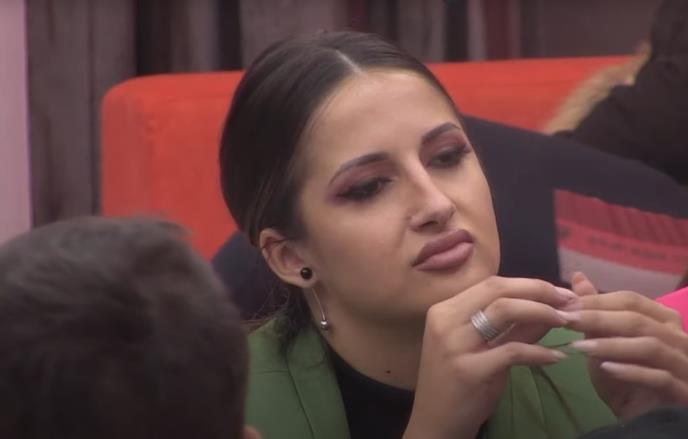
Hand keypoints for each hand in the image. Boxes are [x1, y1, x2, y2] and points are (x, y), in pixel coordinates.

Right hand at [403, 276, 579, 438]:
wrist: (435, 422)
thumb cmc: (458, 383)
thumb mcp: (481, 348)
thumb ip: (512, 327)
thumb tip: (550, 307)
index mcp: (446, 310)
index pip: (492, 284)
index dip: (529, 284)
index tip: (560, 291)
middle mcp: (446, 320)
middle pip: (498, 290)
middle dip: (539, 291)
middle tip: (570, 300)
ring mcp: (454, 344)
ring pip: (504, 311)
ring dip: (541, 312)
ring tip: (566, 321)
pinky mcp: (468, 370)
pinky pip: (512, 351)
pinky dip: (539, 351)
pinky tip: (557, 356)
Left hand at [567, 273, 687, 419]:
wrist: (641, 421)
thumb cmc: (623, 380)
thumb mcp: (603, 342)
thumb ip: (595, 311)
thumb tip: (579, 276)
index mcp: (664, 320)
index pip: (631, 301)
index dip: (596, 301)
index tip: (564, 306)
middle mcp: (680, 338)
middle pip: (639, 320)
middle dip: (598, 318)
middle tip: (565, 321)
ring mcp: (685, 364)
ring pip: (650, 346)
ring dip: (611, 345)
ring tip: (578, 347)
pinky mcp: (684, 390)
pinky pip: (660, 377)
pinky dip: (632, 371)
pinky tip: (605, 368)